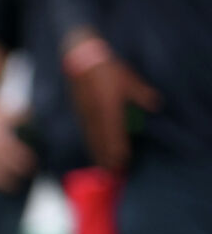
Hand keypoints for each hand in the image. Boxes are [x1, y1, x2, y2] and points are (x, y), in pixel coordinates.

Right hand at [65, 43, 160, 172]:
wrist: (81, 59)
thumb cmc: (108, 69)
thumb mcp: (129, 79)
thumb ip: (142, 94)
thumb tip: (155, 104)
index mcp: (109, 109)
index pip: (114, 136)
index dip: (118, 151)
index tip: (122, 163)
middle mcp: (95, 115)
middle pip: (100, 142)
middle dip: (106, 158)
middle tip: (110, 173)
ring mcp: (85, 114)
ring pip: (91, 138)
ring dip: (96, 153)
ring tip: (100, 166)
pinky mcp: (78, 110)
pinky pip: (85, 131)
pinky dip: (89, 142)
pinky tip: (91, 146)